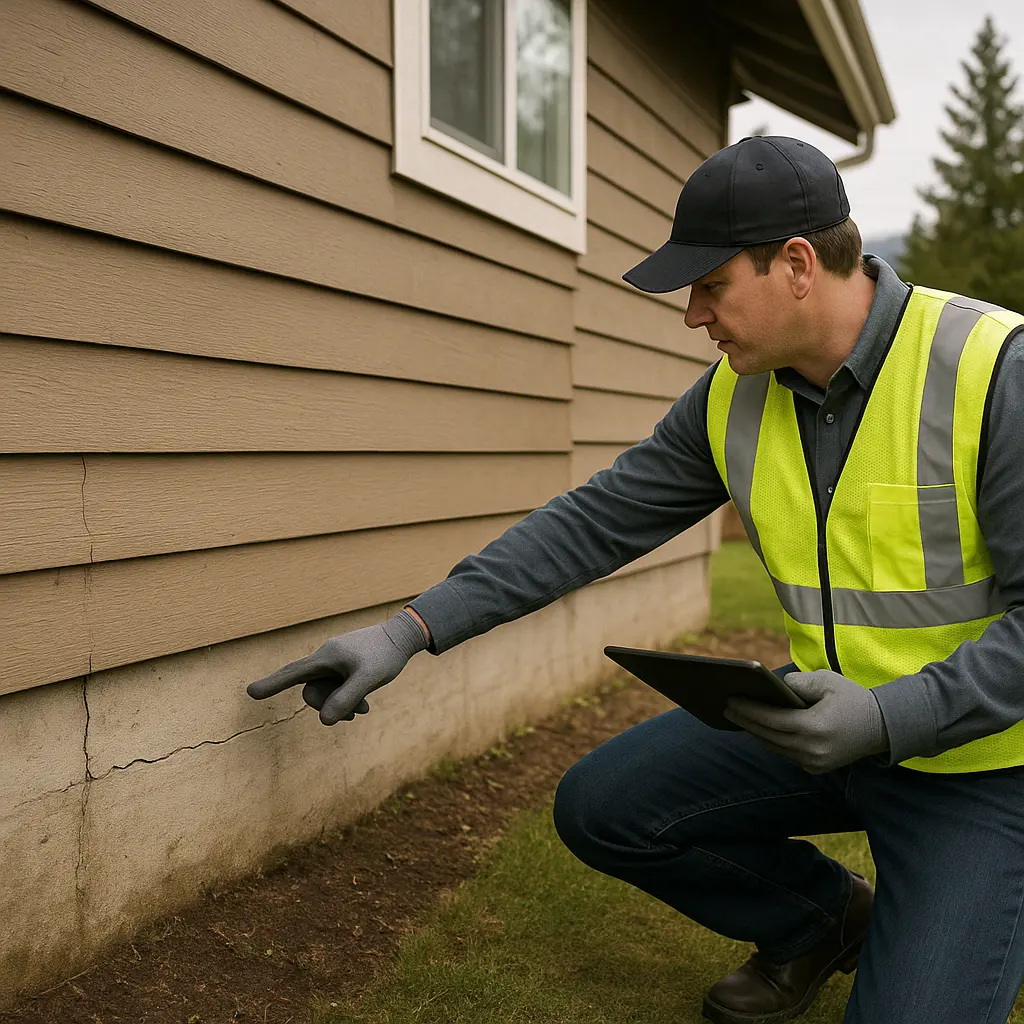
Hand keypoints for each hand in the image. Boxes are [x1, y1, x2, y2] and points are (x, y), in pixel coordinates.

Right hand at [246, 609, 428, 724]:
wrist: (403, 636)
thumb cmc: (386, 655)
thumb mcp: (368, 679)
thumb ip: (347, 698)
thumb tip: (324, 720)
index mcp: (326, 657)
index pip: (292, 673)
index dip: (271, 684)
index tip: (250, 692)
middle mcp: (326, 658)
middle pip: (312, 690)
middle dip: (328, 706)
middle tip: (357, 714)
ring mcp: (335, 662)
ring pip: (326, 691)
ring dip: (342, 704)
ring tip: (365, 709)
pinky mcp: (345, 666)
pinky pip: (337, 687)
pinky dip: (348, 698)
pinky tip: (365, 704)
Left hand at [723, 669, 888, 773]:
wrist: (884, 728)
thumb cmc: (853, 700)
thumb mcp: (827, 681)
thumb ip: (798, 683)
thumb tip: (773, 687)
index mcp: (814, 728)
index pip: (771, 719)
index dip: (748, 710)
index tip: (729, 700)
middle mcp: (811, 749)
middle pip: (768, 735)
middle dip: (745, 720)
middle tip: (725, 707)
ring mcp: (814, 762)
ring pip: (775, 747)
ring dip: (756, 732)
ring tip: (737, 716)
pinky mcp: (816, 768)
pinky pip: (786, 753)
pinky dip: (772, 740)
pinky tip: (759, 728)